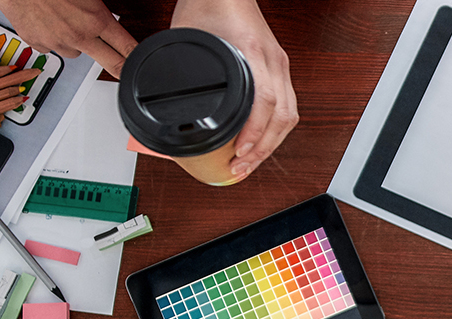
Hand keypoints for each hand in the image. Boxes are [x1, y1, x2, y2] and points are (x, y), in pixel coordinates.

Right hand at [0, 0, 136, 76]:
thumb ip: (97, 8)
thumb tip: (106, 13)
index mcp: (95, 19)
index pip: (127, 47)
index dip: (137, 60)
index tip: (142, 68)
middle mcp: (79, 35)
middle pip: (111, 63)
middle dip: (120, 69)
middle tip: (125, 73)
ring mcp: (58, 42)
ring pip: (76, 53)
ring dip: (76, 43)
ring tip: (66, 23)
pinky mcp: (38, 44)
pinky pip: (51, 47)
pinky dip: (52, 39)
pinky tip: (48, 23)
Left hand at [171, 0, 297, 180]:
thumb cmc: (210, 3)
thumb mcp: (188, 36)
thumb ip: (179, 66)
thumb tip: (162, 101)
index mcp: (253, 54)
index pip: (265, 101)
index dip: (255, 132)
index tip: (241, 152)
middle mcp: (273, 62)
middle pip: (282, 117)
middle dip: (263, 149)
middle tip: (240, 168)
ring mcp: (280, 66)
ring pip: (289, 116)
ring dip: (272, 144)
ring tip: (250, 162)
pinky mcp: (279, 70)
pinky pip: (288, 107)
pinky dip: (276, 130)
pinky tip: (262, 142)